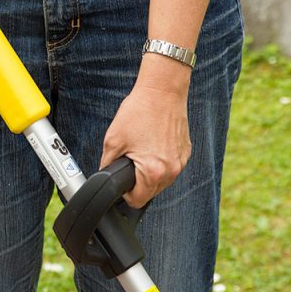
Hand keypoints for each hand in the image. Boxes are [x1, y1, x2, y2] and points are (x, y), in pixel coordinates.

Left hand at [100, 80, 191, 208]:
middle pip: (151, 192)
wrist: (162, 91)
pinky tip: (152, 144)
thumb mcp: (112, 141)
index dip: (125, 194)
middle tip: (129, 161)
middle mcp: (172, 170)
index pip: (138, 200)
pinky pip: (171, 167)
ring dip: (149, 173)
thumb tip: (105, 177)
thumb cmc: (139, 111)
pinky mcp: (186, 152)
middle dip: (137, 182)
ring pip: (161, 181)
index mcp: (153, 171)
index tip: (121, 181)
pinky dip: (160, 162)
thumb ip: (107, 165)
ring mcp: (181, 161)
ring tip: (140, 150)